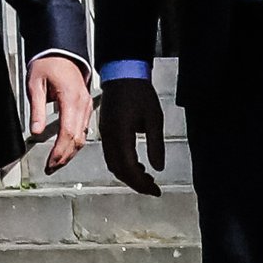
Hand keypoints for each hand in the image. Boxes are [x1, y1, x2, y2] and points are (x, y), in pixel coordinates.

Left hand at [29, 53, 93, 172]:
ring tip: (56, 161)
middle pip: (77, 139)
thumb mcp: (35, 84)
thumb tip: (35, 131)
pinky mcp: (86, 105)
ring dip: (70, 152)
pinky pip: (83, 129)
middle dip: (64, 157)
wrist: (61, 50)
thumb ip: (36, 109)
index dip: (59, 152)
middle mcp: (82, 103)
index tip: (50, 163)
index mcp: (70, 98)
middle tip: (50, 167)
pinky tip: (65, 148)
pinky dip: (75, 142)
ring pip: (82, 136)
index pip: (68, 133)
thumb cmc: (48, 63)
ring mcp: (86, 105)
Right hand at [101, 73, 165, 194]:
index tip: (156, 191)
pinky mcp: (105, 130)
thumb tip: (158, 168)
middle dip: (136, 183)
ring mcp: (105, 134)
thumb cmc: (139, 92)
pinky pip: (111, 155)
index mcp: (120, 135)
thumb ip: (156, 144)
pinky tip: (136, 164)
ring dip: (129, 175)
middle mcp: (109, 138)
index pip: (129, 169)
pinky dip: (123, 165)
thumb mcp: (154, 117)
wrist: (122, 71)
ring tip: (146, 178)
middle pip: (119, 170)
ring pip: (113, 165)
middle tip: (152, 188)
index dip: (142, 184)